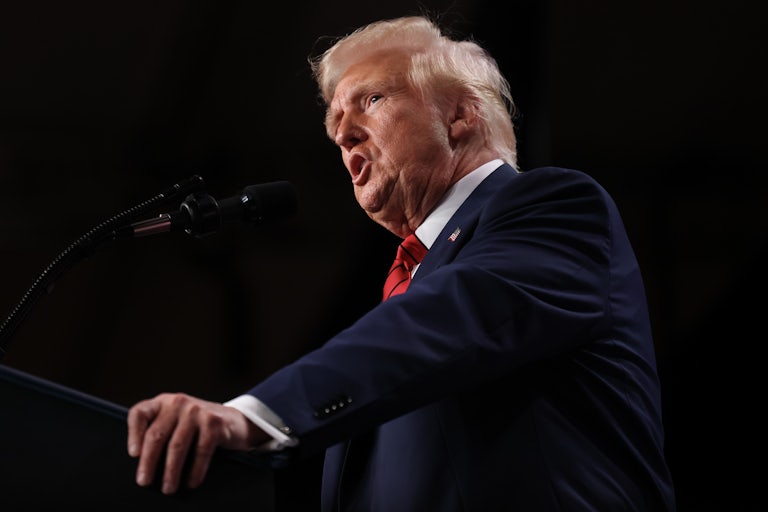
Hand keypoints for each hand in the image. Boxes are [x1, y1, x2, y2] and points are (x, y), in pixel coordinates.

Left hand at [127, 392, 267, 493]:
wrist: (234, 421)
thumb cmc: (198, 426)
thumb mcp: (176, 420)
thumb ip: (160, 430)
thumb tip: (142, 464)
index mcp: (163, 402)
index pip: (140, 413)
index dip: (133, 434)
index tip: (133, 455)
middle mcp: (178, 403)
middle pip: (156, 434)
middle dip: (148, 462)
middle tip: (144, 481)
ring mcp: (197, 411)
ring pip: (177, 446)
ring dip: (171, 471)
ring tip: (168, 487)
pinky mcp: (214, 423)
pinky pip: (201, 451)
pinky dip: (195, 471)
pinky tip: (192, 481)